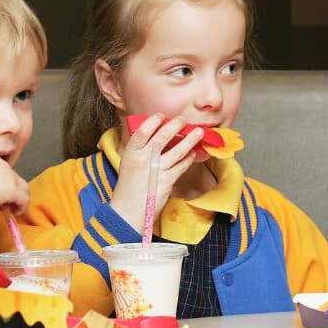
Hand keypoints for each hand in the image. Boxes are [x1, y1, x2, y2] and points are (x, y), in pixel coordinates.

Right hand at [0, 154, 28, 219]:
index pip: (3, 171)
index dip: (2, 184)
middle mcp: (2, 165)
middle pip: (15, 178)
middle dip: (12, 191)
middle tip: (4, 204)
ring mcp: (9, 176)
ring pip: (23, 188)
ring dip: (19, 200)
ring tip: (11, 209)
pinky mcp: (13, 189)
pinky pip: (24, 199)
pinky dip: (21, 208)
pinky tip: (14, 213)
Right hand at [109, 114, 203, 230]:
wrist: (128, 212)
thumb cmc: (128, 188)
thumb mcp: (128, 165)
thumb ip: (140, 151)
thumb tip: (158, 136)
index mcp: (130, 153)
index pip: (143, 131)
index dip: (153, 121)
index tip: (161, 116)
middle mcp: (143, 160)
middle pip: (162, 137)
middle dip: (175, 125)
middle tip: (183, 120)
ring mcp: (156, 170)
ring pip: (177, 151)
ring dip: (190, 140)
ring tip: (199, 132)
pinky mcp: (167, 181)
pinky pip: (181, 166)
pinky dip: (188, 159)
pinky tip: (193, 154)